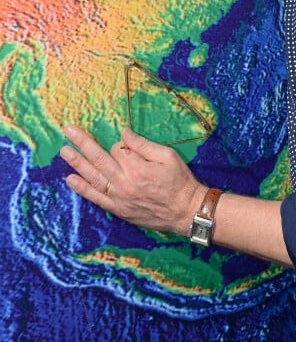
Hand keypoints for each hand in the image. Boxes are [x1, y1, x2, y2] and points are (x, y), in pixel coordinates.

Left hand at [60, 125, 202, 236]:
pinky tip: (71, 179)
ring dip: (77, 163)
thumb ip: (143, 145)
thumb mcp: (168, 156)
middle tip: (69, 130)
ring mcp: (119, 198)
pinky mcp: (118, 209)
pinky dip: (83, 189)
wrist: (185, 211)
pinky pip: (97, 198)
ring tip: (64, 151)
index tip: (130, 146)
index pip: (118, 149)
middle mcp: (125, 183)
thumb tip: (124, 133)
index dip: (122, 144)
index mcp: (138, 168)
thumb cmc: (180, 181)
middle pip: (99, 159)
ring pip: (94, 177)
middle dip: (83, 143)